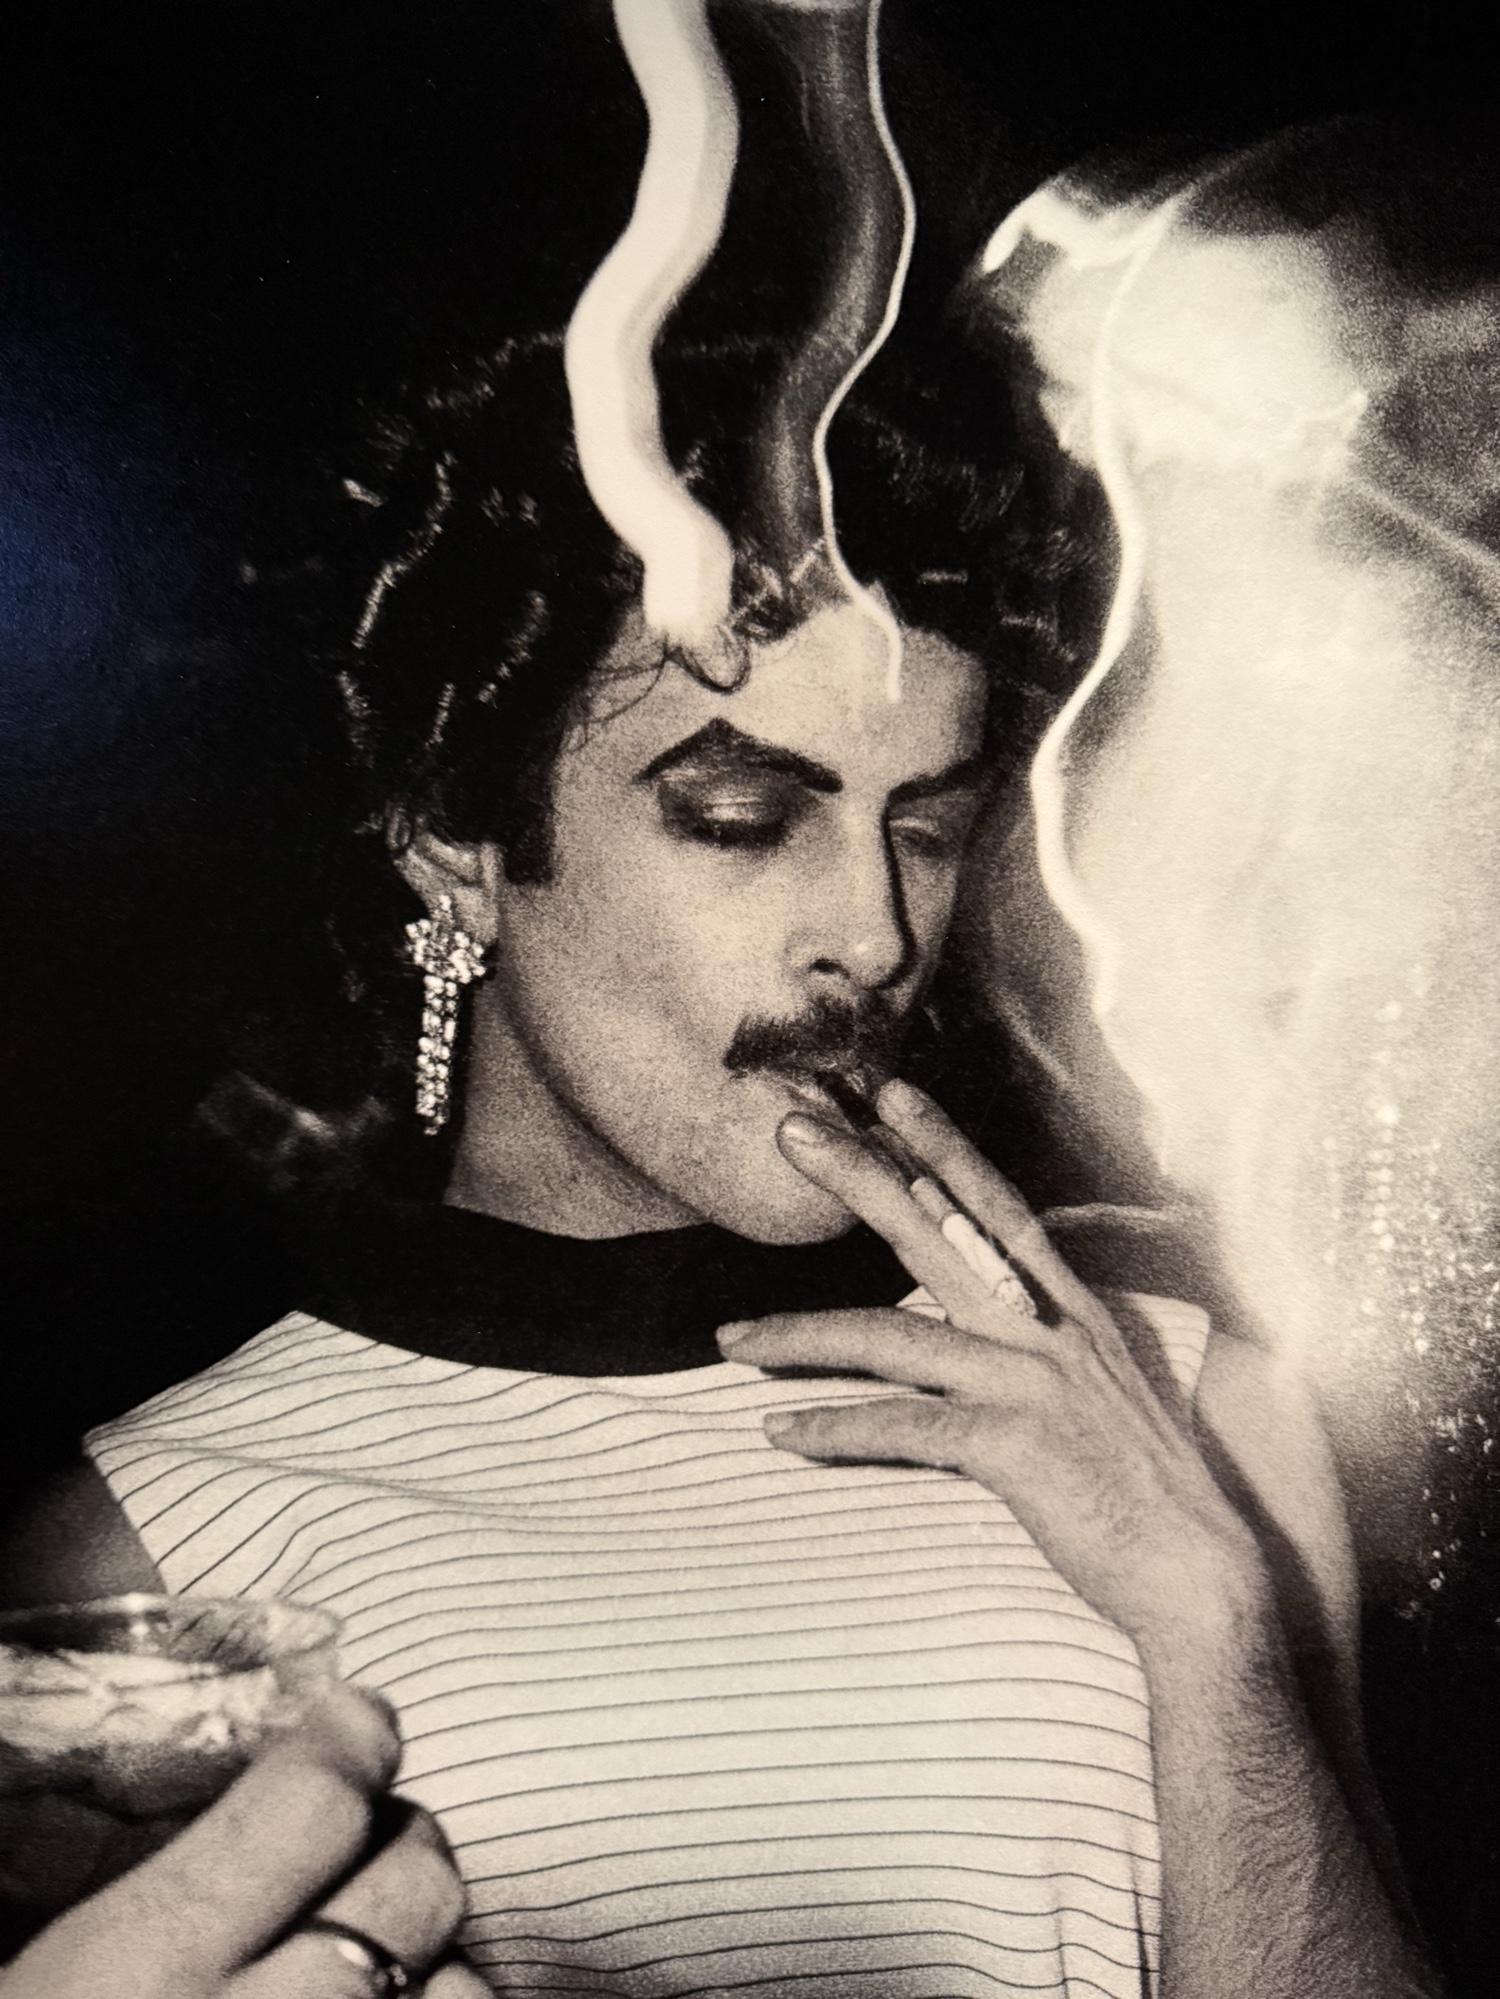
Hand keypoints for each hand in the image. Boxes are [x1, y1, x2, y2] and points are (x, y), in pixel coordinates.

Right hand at [1, 1682, 487, 1998]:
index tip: (360, 1719)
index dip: (353, 1743)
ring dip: (441, 1961)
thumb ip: (113, 1895)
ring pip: (463, 1989)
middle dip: (413, 1845)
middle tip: (386, 1841)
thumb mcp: (33, 1973)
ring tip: (398, 1959)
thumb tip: (201, 1804)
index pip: (313, 1803)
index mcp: (144, 1965)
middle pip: (417, 1885)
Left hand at [717, 1080, 1270, 1657]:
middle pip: (937, 1234)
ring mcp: (1033, 1386)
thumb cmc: (1143, 1492)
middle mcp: (1050, 1333)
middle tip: (791, 1129)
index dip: (944, 1146)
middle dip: (860, 1176)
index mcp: (1071, 1312)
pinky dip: (834, 1429)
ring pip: (893, 1336)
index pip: (998, 1207)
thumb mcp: (1100, 1394)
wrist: (1201, 1576)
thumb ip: (1040, 1348)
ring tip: (731, 1340)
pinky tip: (781, 1435)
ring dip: (801, 1336)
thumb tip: (973, 1323)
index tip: (890, 1094)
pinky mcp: (1015, 1449)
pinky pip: (903, 1426)